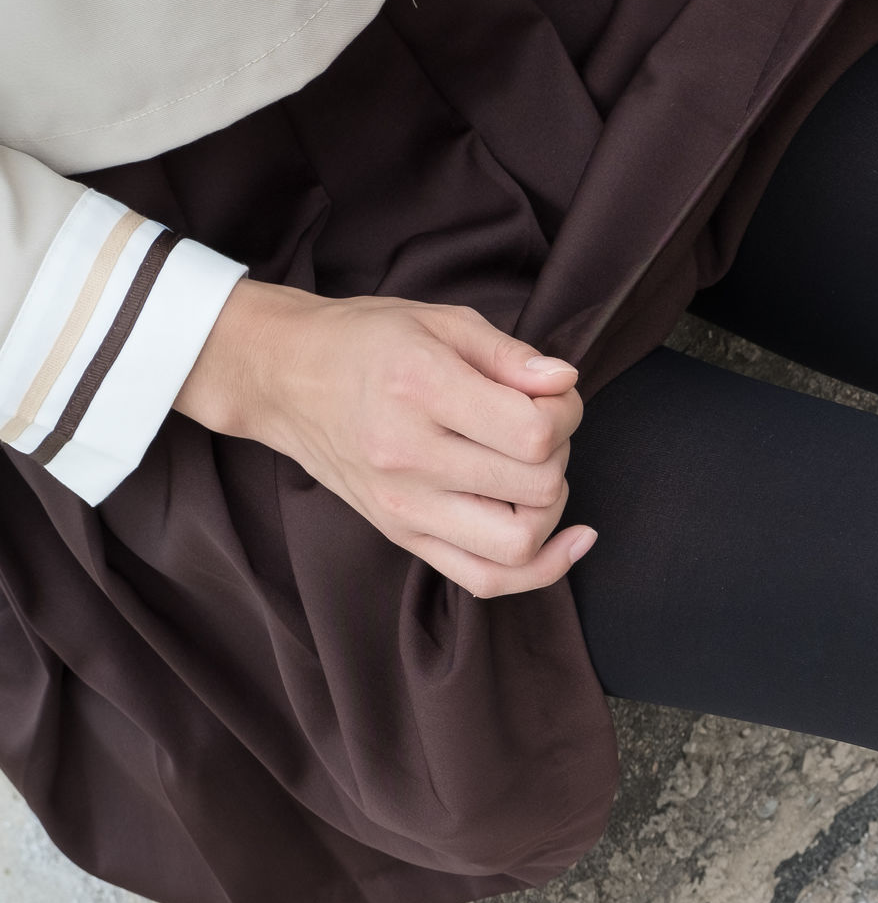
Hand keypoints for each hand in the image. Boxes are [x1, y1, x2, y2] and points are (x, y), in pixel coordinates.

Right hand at [174, 280, 593, 598]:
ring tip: (532, 471)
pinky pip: (486, 580)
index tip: (550, 395)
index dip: (565, 414)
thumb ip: (511, 354)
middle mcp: (408, 456)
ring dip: (550, 509)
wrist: (283, 378)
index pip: (534, 434)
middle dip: (560, 453)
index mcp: (420, 390)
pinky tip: (569, 538)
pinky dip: (540, 568)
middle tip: (537, 426)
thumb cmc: (366, 342)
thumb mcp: (440, 322)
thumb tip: (566, 382)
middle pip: (537, 488)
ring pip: (519, 543)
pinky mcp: (402, 536)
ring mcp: (403, 506)